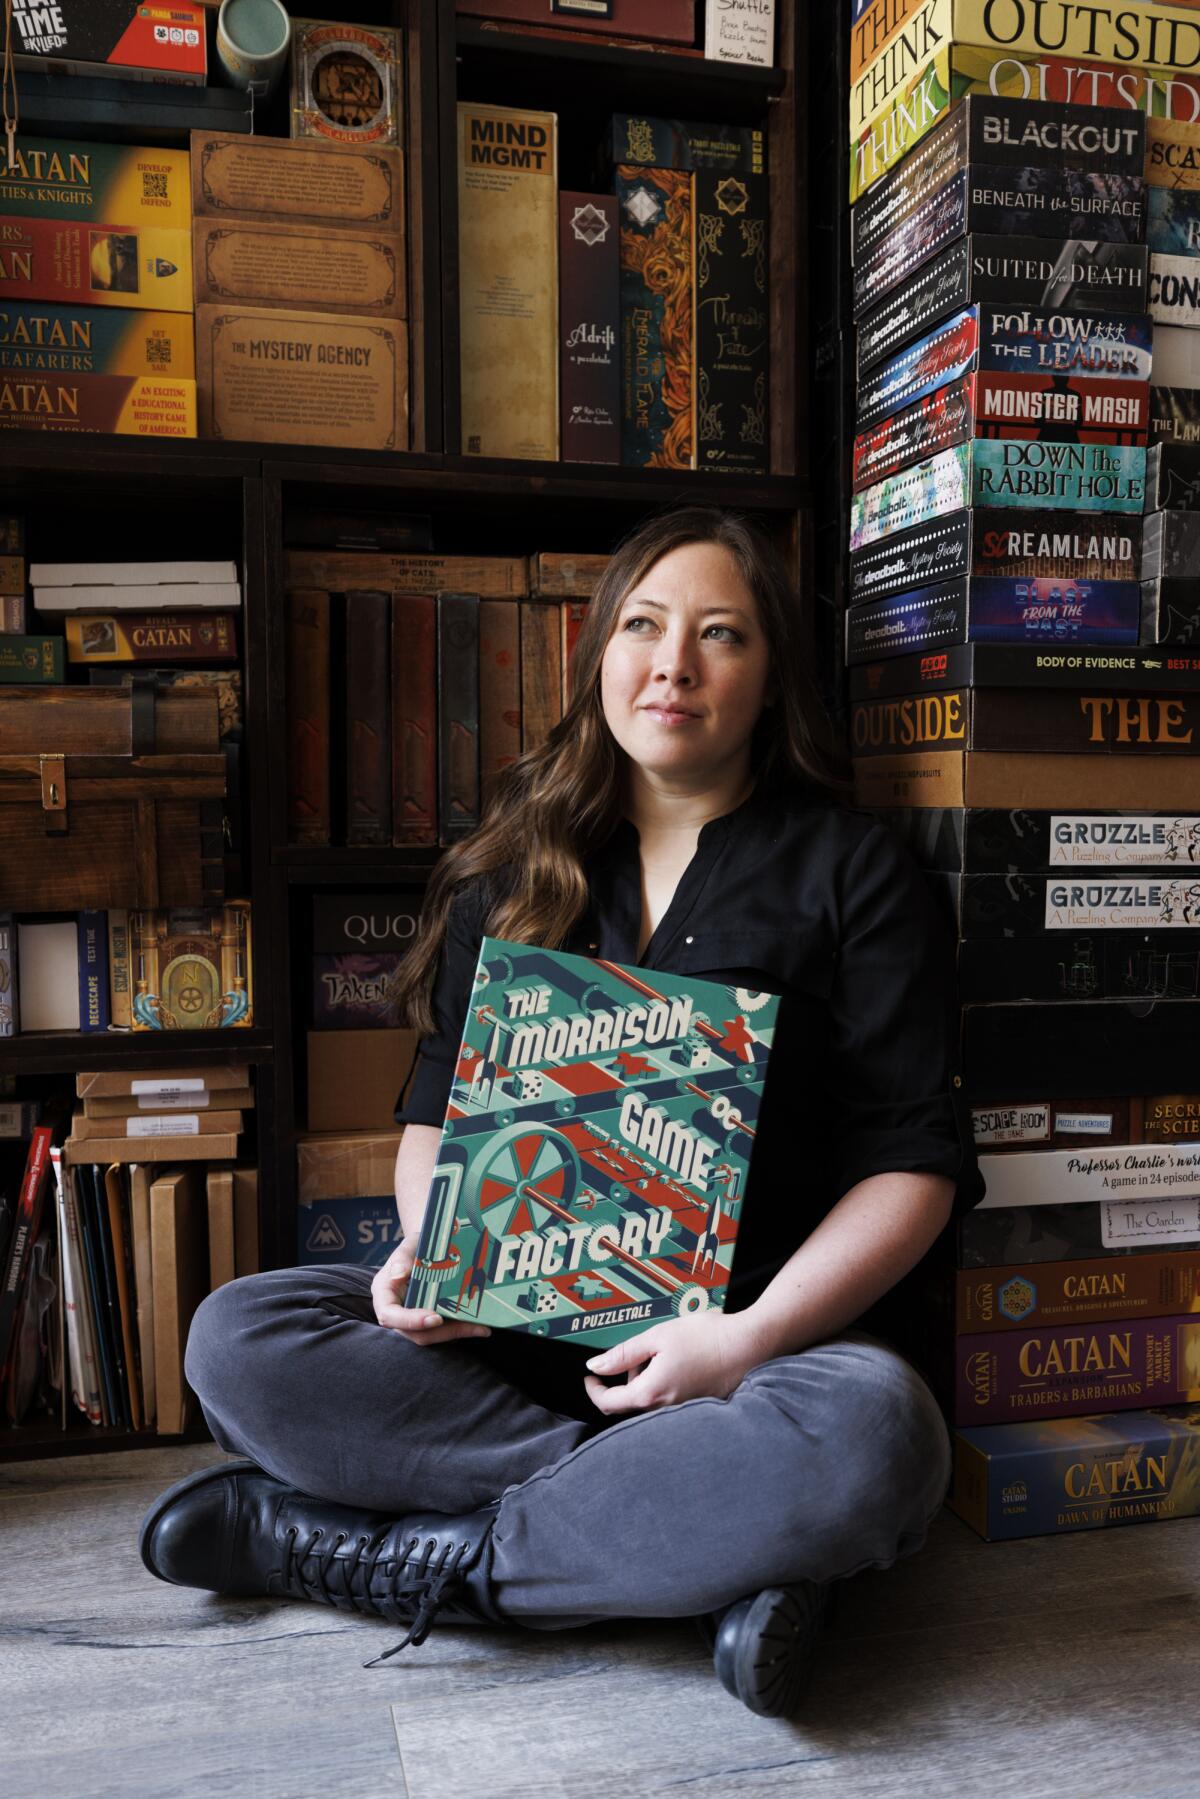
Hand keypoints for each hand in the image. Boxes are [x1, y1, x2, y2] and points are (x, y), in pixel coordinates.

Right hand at [370, 1240, 490, 1346]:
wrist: (431, 1247)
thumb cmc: (417, 1245)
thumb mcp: (410, 1245)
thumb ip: (402, 1258)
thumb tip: (397, 1274)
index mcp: (385, 1294)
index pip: (390, 1316)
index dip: (411, 1322)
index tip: (436, 1318)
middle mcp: (397, 1312)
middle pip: (414, 1333)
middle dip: (443, 1333)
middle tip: (471, 1326)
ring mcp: (414, 1319)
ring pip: (431, 1336)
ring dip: (456, 1334)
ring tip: (481, 1328)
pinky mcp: (430, 1321)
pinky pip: (443, 1331)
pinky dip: (460, 1329)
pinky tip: (480, 1325)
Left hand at [582, 1311, 763, 1415]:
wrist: (750, 1346)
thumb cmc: (706, 1337)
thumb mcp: (657, 1336)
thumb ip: (623, 1354)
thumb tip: (596, 1366)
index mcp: (650, 1393)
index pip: (609, 1403)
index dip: (594, 1390)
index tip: (591, 1376)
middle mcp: (664, 1411)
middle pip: (630, 1403)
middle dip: (626, 1379)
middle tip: (640, 1353)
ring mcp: (682, 1414)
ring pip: (650, 1402)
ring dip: (647, 1381)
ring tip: (664, 1353)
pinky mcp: (697, 1410)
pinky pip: (669, 1402)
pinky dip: (665, 1385)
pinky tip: (680, 1365)